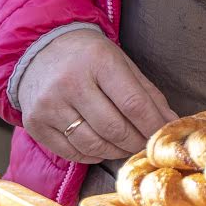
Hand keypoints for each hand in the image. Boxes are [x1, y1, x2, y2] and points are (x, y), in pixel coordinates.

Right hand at [16, 30, 175, 163]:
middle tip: (146, 144)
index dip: (152, 124)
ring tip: (127, 146)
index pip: (133, 103)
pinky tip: (104, 148)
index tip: (163, 135)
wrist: (39, 50)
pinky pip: (71, 152)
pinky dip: (93, 155)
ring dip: (117, 151)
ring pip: (93, 143)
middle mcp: (70, 83)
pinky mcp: (35, 124)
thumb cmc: (89, 57)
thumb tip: (170, 122)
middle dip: (136, 141)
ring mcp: (49, 105)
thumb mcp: (121, 63)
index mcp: (99, 61)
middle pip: (114, 127)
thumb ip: (147, 93)